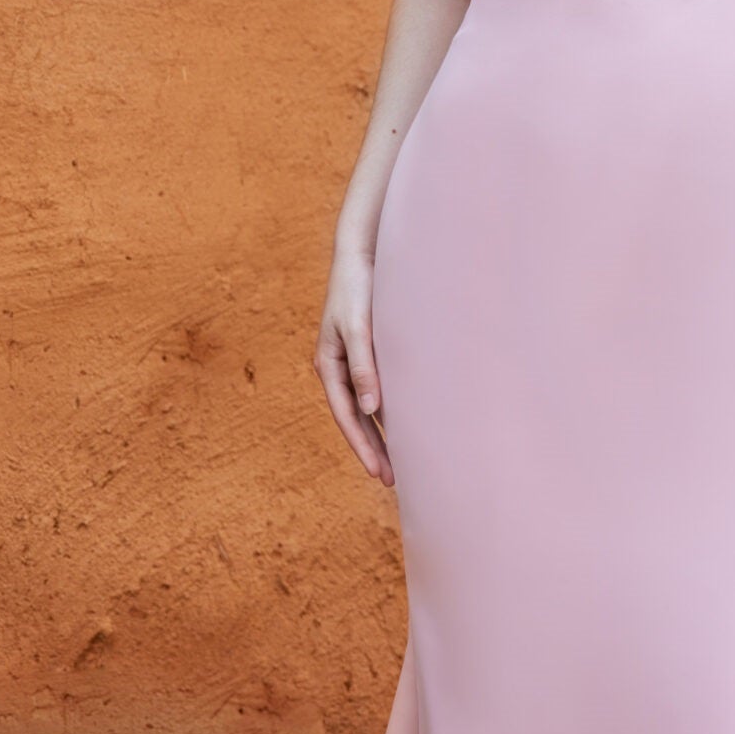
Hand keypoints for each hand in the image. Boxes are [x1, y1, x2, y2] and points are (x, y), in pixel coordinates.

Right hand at [314, 247, 393, 484]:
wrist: (361, 253)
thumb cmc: (357, 288)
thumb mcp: (359, 327)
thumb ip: (364, 366)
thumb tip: (370, 409)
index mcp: (329, 366)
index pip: (346, 417)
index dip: (363, 447)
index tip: (381, 472)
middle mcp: (339, 368)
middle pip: (356, 419)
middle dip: (373, 449)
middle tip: (393, 480)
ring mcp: (353, 361)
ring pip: (367, 408)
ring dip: (381, 434)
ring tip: (400, 463)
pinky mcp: (369, 351)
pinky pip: (378, 390)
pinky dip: (389, 410)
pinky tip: (405, 424)